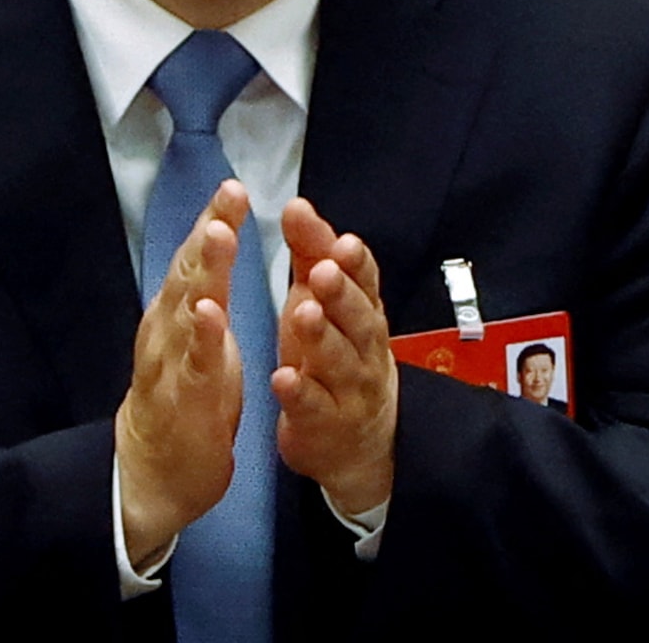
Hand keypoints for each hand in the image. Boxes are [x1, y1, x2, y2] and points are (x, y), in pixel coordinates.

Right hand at [115, 180, 249, 566]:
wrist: (152, 474)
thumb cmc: (183, 399)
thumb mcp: (198, 339)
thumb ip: (204, 293)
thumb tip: (214, 242)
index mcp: (175, 314)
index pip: (195, 259)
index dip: (213, 221)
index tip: (234, 187)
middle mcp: (165, 329)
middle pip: (188, 271)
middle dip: (209, 230)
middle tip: (229, 193)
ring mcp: (169, 363)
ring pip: (186, 307)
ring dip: (204, 270)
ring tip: (220, 233)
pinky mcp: (182, 399)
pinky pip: (192, 363)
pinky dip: (201, 335)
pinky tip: (210, 310)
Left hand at [272, 198, 396, 515]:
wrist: (357, 442)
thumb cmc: (333, 355)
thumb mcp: (322, 302)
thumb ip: (312, 255)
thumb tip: (298, 205)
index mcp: (362, 313)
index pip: (366, 282)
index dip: (356, 263)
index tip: (342, 241)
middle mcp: (363, 349)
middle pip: (357, 319)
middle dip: (342, 294)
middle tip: (326, 271)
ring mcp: (347, 389)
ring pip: (338, 361)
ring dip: (322, 337)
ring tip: (303, 313)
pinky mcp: (324, 423)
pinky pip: (313, 406)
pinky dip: (299, 392)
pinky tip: (282, 378)